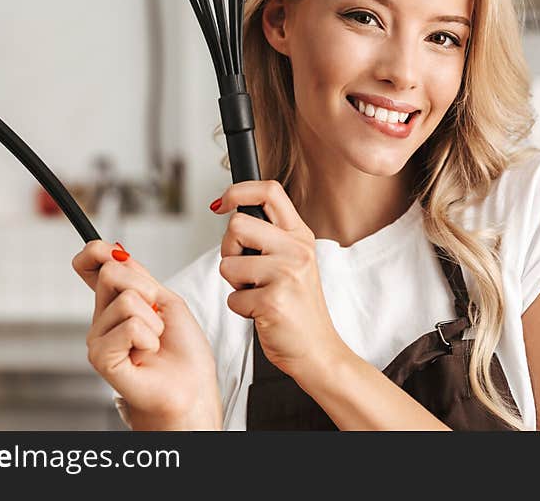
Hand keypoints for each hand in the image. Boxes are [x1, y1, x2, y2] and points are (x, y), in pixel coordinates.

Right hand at [72, 240, 221, 429]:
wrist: (191, 385)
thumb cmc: (182, 349)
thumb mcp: (165, 299)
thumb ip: (137, 275)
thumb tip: (111, 250)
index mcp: (115, 303)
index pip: (91, 267)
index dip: (95, 252)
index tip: (107, 251)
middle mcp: (101, 319)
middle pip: (111, 273)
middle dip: (146, 288)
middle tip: (156, 313)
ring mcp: (98, 338)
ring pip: (126, 300)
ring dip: (154, 320)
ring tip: (155, 340)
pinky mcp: (101, 357)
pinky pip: (129, 326)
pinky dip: (149, 337)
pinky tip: (147, 353)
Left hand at [213, 180, 348, 381]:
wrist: (317, 349)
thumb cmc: (297, 307)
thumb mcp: (294, 261)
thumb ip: (270, 237)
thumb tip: (232, 211)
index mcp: (300, 236)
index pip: (269, 191)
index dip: (238, 190)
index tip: (221, 203)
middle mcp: (296, 250)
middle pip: (237, 225)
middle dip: (229, 249)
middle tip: (246, 271)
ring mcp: (286, 274)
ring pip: (228, 263)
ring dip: (235, 284)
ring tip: (259, 294)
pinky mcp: (272, 301)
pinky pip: (232, 297)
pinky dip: (240, 309)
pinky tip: (262, 313)